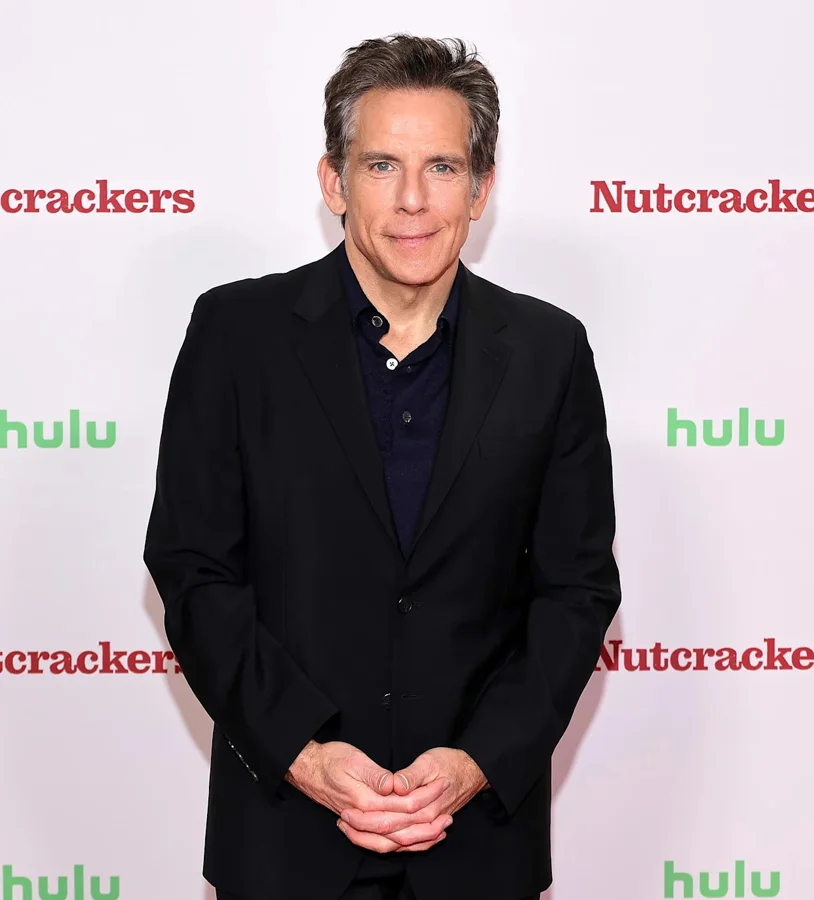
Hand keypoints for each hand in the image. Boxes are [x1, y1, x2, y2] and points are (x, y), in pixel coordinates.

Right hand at [285, 740, 452, 851]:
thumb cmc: (331, 760)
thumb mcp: (354, 759)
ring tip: (439, 833)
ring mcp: (360, 824)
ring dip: (418, 841)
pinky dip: (402, 845)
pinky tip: (415, 841)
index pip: (402, 807)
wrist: (309, 769)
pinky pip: (383, 844)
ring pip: (393, 843)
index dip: (425, 798)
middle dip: (428, 827)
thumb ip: (376, 775)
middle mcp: (363, 817)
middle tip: (449, 818)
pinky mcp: (360, 826)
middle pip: (401, 831)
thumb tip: (394, 785)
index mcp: (364, 800)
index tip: (443, 786)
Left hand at [337, 747, 488, 852]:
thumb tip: (395, 785)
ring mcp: (428, 826)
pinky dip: (391, 845)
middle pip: (391, 835)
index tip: (347, 809)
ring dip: (374, 840)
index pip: (390, 817)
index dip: (366, 816)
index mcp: (423, 804)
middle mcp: (426, 820)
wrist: (472, 771)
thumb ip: (411, 775)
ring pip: (398, 844)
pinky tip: (377, 838)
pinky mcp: (428, 827)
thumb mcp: (430, 761)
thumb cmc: (450, 763)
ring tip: (352, 831)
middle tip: (343, 821)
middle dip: (364, 831)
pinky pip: (409, 845)